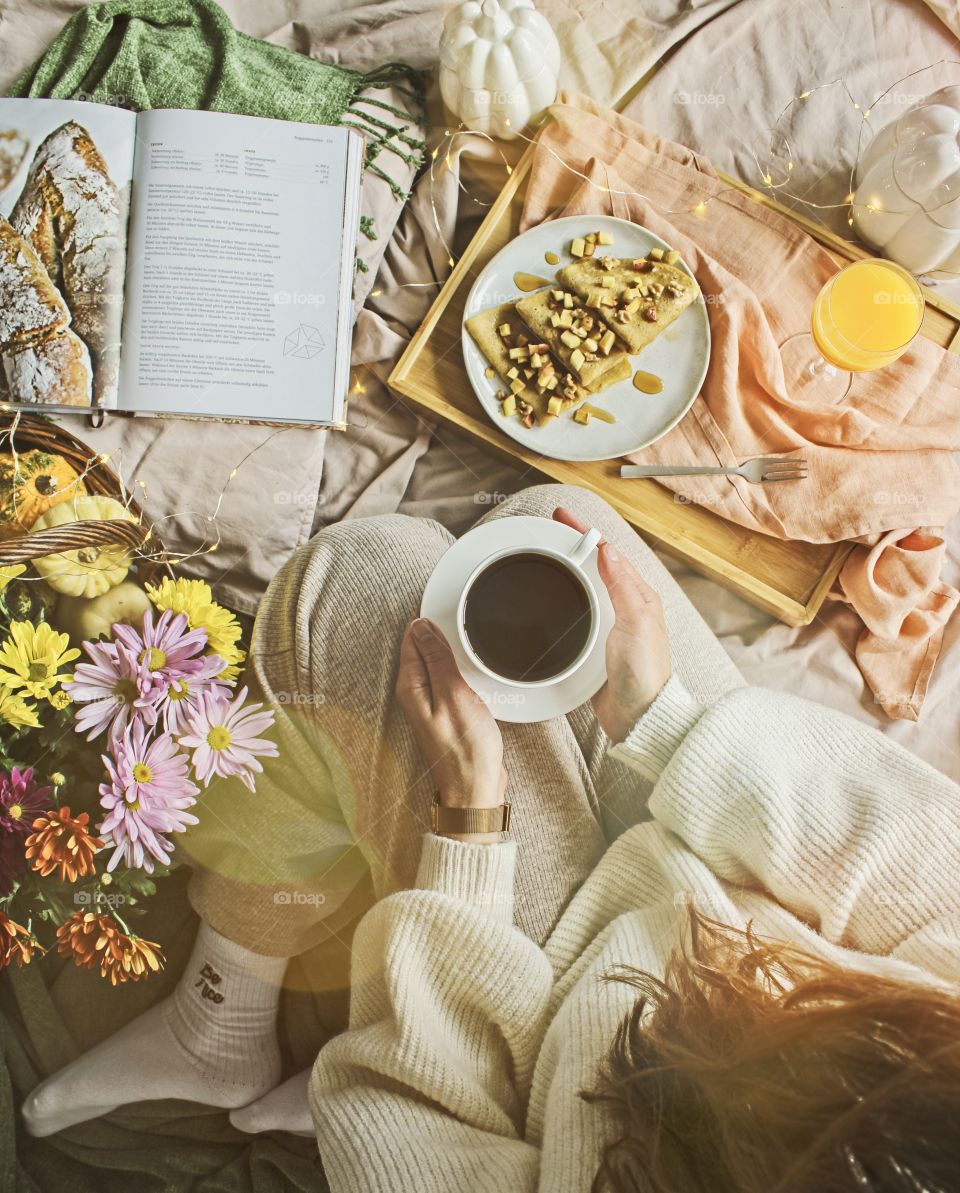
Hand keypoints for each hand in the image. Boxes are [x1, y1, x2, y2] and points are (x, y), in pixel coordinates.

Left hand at [396, 618, 506, 812]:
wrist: (475, 787)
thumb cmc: (466, 748)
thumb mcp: (454, 695)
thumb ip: (437, 659)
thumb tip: (421, 626)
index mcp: (410, 686)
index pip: (412, 638)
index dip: (430, 619)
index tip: (449, 605)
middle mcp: (415, 693)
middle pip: (423, 649)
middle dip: (441, 632)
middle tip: (465, 618)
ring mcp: (430, 703)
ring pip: (437, 663)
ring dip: (452, 651)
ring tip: (472, 637)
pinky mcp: (446, 711)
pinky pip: (448, 679)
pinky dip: (460, 669)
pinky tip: (474, 667)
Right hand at [554, 508, 671, 743]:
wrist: (638, 717)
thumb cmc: (645, 674)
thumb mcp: (637, 623)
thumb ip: (623, 587)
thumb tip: (608, 550)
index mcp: (639, 597)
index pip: (609, 554)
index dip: (586, 533)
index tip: (564, 518)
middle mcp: (626, 608)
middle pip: (597, 566)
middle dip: (574, 544)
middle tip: (550, 528)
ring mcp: (610, 627)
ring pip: (586, 587)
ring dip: (568, 567)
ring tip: (547, 552)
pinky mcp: (595, 647)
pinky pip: (578, 613)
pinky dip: (564, 598)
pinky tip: (552, 598)